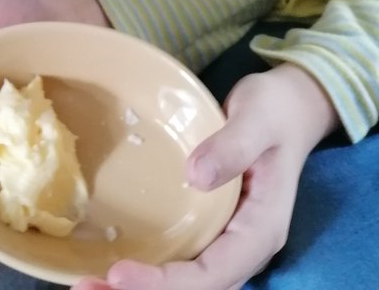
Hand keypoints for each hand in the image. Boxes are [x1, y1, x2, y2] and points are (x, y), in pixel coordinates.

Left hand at [73, 64, 338, 289]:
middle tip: (87, 287)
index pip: (214, 275)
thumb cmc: (276, 110)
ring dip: (142, 289)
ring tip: (88, 285)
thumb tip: (196, 177)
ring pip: (186, 284)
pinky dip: (148, 271)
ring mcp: (227, 241)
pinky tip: (110, 265)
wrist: (292, 107)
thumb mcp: (259, 118)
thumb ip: (233, 146)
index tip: (119, 273)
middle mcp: (244, 247)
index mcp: (261, 230)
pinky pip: (181, 262)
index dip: (167, 284)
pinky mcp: (211, 229)